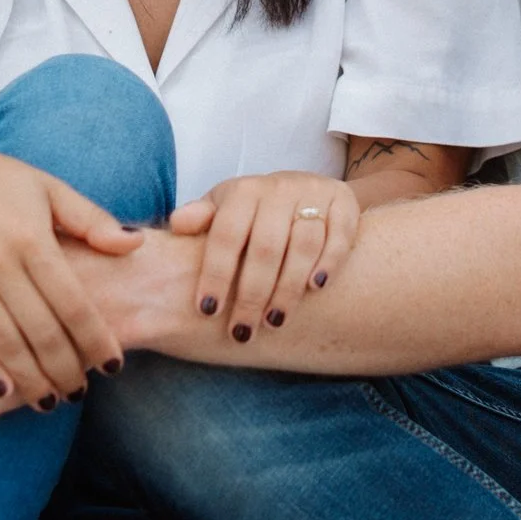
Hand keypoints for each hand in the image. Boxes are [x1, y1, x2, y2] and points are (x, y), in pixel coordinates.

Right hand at [0, 123, 142, 413]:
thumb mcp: (48, 187)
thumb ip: (91, 220)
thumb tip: (135, 244)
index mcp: (33, 238)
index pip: (74, 303)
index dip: (96, 339)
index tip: (113, 366)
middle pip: (40, 331)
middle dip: (65, 370)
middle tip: (81, 393)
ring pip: (3, 342)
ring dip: (29, 378)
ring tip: (49, 402)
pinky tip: (2, 391)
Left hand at [168, 171, 358, 342]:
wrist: (304, 188)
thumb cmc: (253, 212)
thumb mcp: (223, 211)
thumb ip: (200, 219)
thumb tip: (177, 224)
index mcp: (243, 192)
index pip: (226, 235)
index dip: (216, 274)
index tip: (207, 311)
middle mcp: (278, 189)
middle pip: (265, 247)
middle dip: (252, 294)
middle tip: (243, 331)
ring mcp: (313, 194)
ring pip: (303, 244)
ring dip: (289, 287)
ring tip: (275, 321)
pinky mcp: (342, 202)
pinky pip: (339, 235)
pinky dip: (329, 262)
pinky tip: (316, 288)